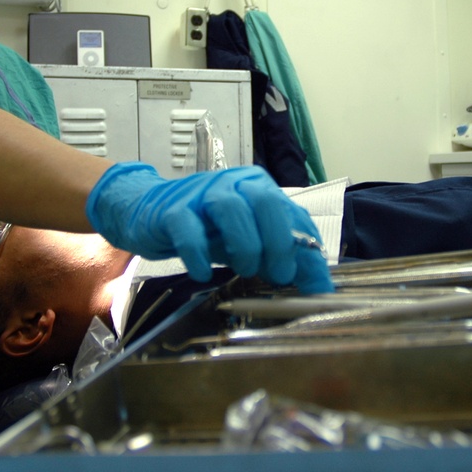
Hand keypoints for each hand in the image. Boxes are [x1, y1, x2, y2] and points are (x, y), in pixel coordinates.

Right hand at [85, 162, 333, 293]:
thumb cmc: (207, 226)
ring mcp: (201, 194)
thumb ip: (284, 257)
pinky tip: (201, 273)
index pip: (293, 213)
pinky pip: (187, 227)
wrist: (150, 211)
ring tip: (244, 270)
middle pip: (265, 201)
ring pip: (230, 208)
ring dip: (243, 244)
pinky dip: (197, 253)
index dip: (307, 251)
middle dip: (277, 241)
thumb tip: (321, 288)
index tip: (312, 286)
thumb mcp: (249, 239)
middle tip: (278, 274)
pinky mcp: (172, 210)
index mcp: (258, 187)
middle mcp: (233, 183)